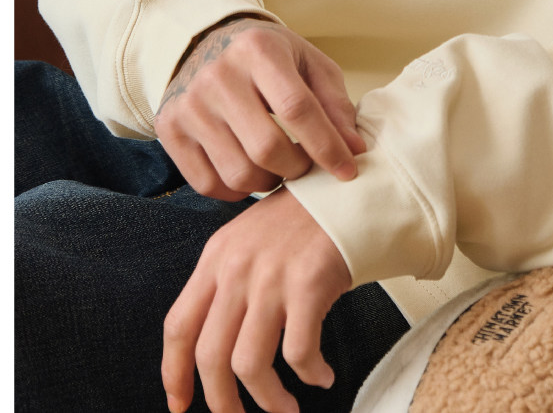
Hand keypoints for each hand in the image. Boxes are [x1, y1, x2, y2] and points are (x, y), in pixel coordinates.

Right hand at [155, 16, 365, 200]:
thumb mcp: (308, 64)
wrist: (206, 42)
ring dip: (268, 183)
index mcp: (258, 50)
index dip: (327, 146)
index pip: (298, 109)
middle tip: (306, 166)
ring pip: (238, 173)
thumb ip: (334, 104)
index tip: (348, 171)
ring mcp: (189, 103)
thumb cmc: (269, 58)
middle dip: (297, 169)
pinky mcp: (169, 128)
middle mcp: (218, 75)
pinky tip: (249, 172)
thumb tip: (354, 150)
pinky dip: (235, 191)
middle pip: (267, 148)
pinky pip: (207, 184)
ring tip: (279, 168)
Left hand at [163, 186, 350, 412]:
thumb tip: (212, 346)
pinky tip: (321, 376)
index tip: (179, 403)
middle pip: (210, 356)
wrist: (351, 189)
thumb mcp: (249, 239)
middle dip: (222, 403)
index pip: (178, 326)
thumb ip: (227, 282)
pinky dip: (310, 374)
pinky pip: (299, 353)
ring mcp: (272, 276)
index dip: (174, 373)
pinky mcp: (309, 284)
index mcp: (216, 257)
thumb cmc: (304, 220)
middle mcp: (237, 268)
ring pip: (250, 364)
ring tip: (286, 409)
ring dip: (269, 400)